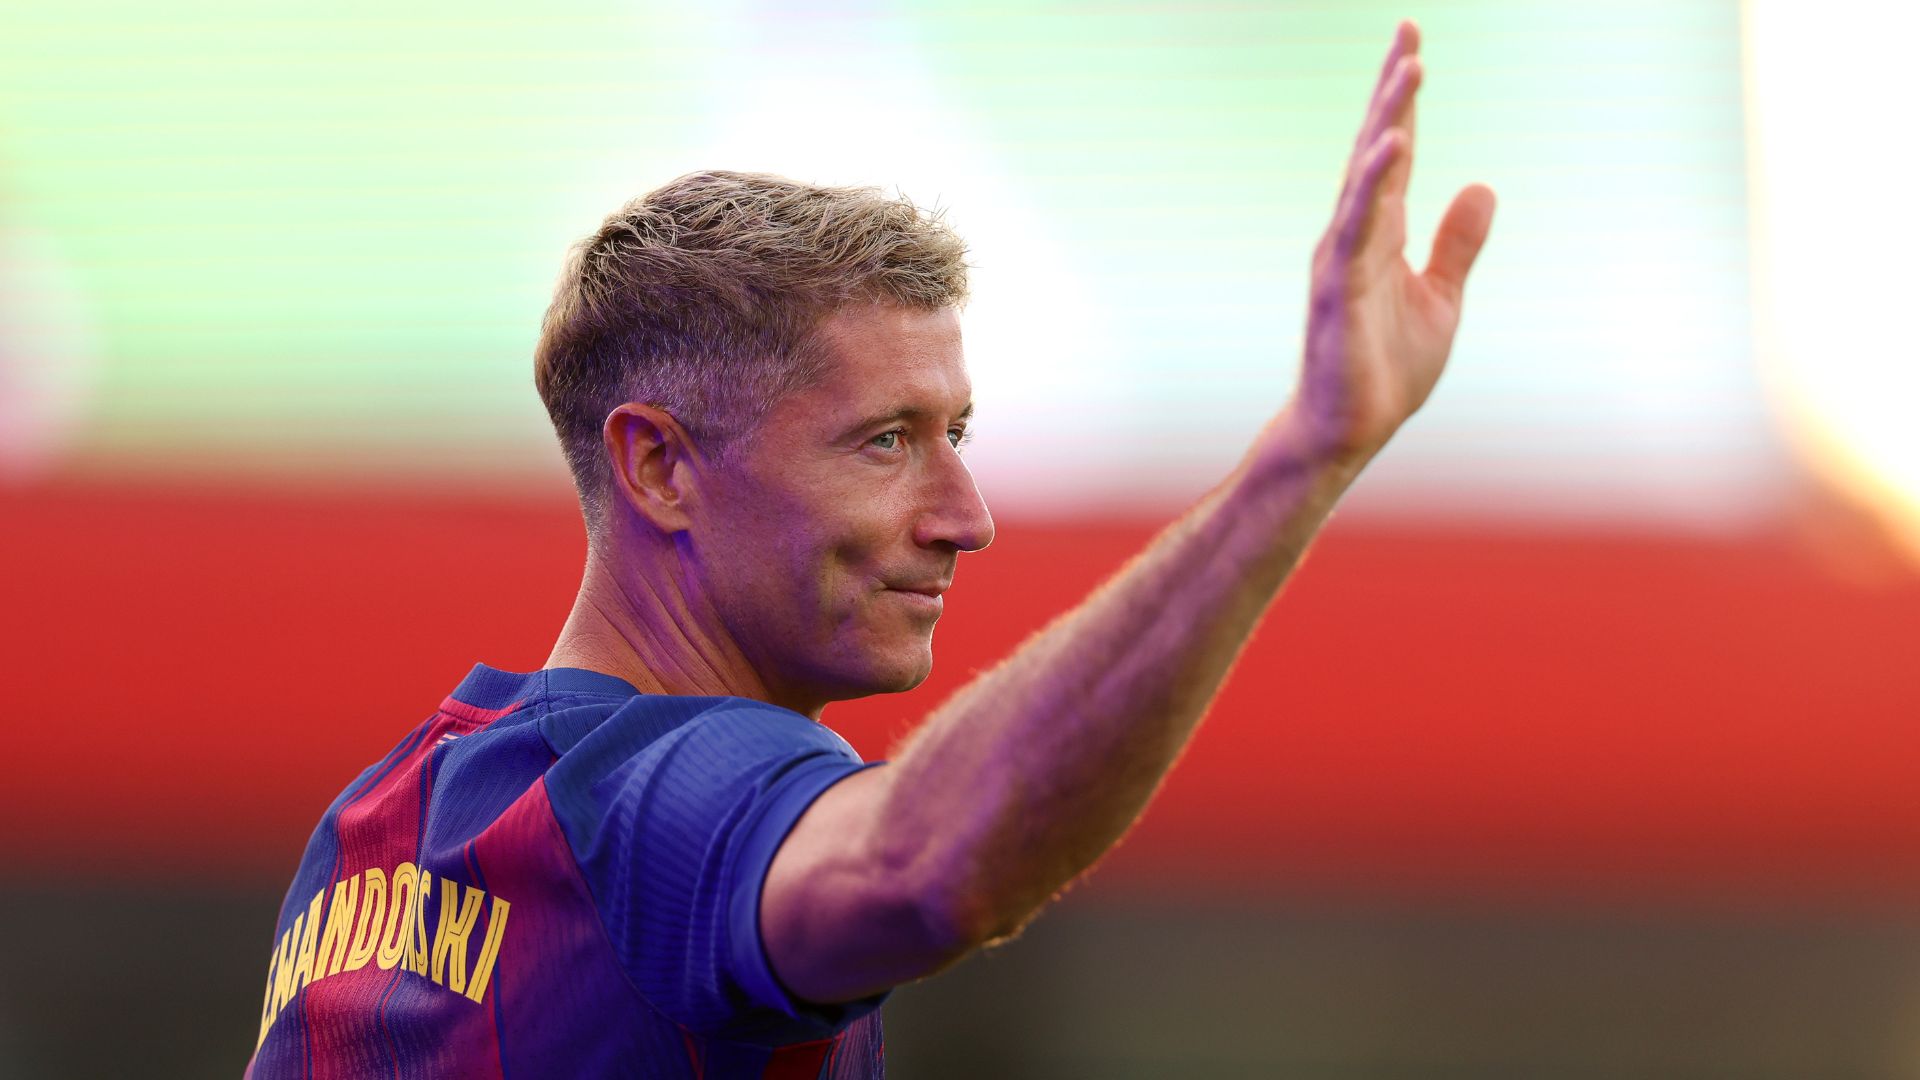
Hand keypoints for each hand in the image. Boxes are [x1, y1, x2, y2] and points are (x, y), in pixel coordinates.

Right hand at [1281, 20, 1495, 468]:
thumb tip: (1482, 185)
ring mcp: (1342, 257)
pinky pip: (1358, 225)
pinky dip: (1375, 182)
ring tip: (1411, 70)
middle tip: (1411, 31)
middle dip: (1394, 89)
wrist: (1348, 431)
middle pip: (1377, 148)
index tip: (1415, 45)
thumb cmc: (1385, 370)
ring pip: (1366, 175)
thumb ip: (1457, 243)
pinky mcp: (1338, 287)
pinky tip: (1395, 143)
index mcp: (1381, 234)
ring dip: (1388, 120)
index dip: (1405, 101)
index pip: (1396, 154)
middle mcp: (1355, 234)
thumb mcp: (1441, 298)